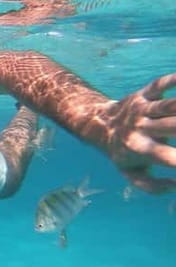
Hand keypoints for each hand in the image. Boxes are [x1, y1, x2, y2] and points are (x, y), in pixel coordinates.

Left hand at [104, 73, 175, 192]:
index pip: (168, 158)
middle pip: (173, 126)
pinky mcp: (143, 94)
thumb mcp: (131, 174)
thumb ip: (152, 186)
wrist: (98, 124)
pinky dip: (175, 80)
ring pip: (169, 106)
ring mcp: (142, 109)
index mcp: (140, 149)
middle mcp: (141, 128)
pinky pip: (160, 84)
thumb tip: (175, 186)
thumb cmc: (122, 152)